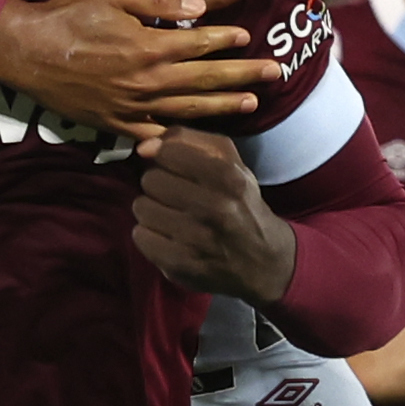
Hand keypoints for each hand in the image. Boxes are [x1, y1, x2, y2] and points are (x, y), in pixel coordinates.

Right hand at [0, 0, 264, 139]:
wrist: (26, 52)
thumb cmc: (68, 16)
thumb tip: (200, 7)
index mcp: (150, 47)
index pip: (200, 44)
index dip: (227, 39)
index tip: (250, 36)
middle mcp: (148, 82)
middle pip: (206, 81)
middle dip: (243, 76)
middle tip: (275, 73)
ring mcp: (133, 108)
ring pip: (188, 110)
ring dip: (223, 107)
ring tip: (253, 104)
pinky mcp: (116, 125)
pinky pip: (155, 135)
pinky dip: (178, 137)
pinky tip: (198, 136)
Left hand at [128, 124, 296, 302]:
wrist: (263, 260)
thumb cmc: (241, 204)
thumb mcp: (230, 162)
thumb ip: (188, 141)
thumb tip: (145, 146)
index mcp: (228, 176)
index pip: (167, 153)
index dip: (166, 160)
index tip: (175, 170)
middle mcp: (214, 206)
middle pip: (151, 180)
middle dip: (159, 186)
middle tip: (174, 197)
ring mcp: (197, 238)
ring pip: (142, 208)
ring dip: (152, 211)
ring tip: (171, 218)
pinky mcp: (181, 264)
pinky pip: (141, 237)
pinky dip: (149, 236)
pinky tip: (168, 238)